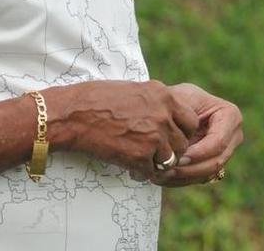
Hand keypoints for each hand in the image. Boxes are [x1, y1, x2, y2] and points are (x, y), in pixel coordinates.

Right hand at [44, 80, 200, 180]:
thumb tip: (167, 115)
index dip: (181, 131)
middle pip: (184, 141)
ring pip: (171, 158)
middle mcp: (163, 114)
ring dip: (159, 163)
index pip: (190, 119)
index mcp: (164, 95)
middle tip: (156, 153)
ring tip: (143, 162)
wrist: (73, 115)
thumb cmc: (97, 100)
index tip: (169, 136)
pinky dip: (143, 173)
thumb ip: (156, 102)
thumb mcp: (134, 90)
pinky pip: (152, 171)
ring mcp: (154, 136)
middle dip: (172, 149)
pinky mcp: (140, 155)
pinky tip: (131, 169)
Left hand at [153, 82, 243, 186]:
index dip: (199, 153)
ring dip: (183, 177)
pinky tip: (163, 176)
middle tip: (166, 170)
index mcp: (230, 116)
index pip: (219, 142)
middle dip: (190, 169)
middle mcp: (233, 136)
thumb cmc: (176, 99)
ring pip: (208, 173)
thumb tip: (182, 144)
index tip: (178, 158)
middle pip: (216, 161)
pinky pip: (199, 178)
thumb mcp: (180, 100)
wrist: (171, 106)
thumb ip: (183, 119)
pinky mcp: (213, 163)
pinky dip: (181, 180)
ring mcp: (225, 151)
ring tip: (161, 175)